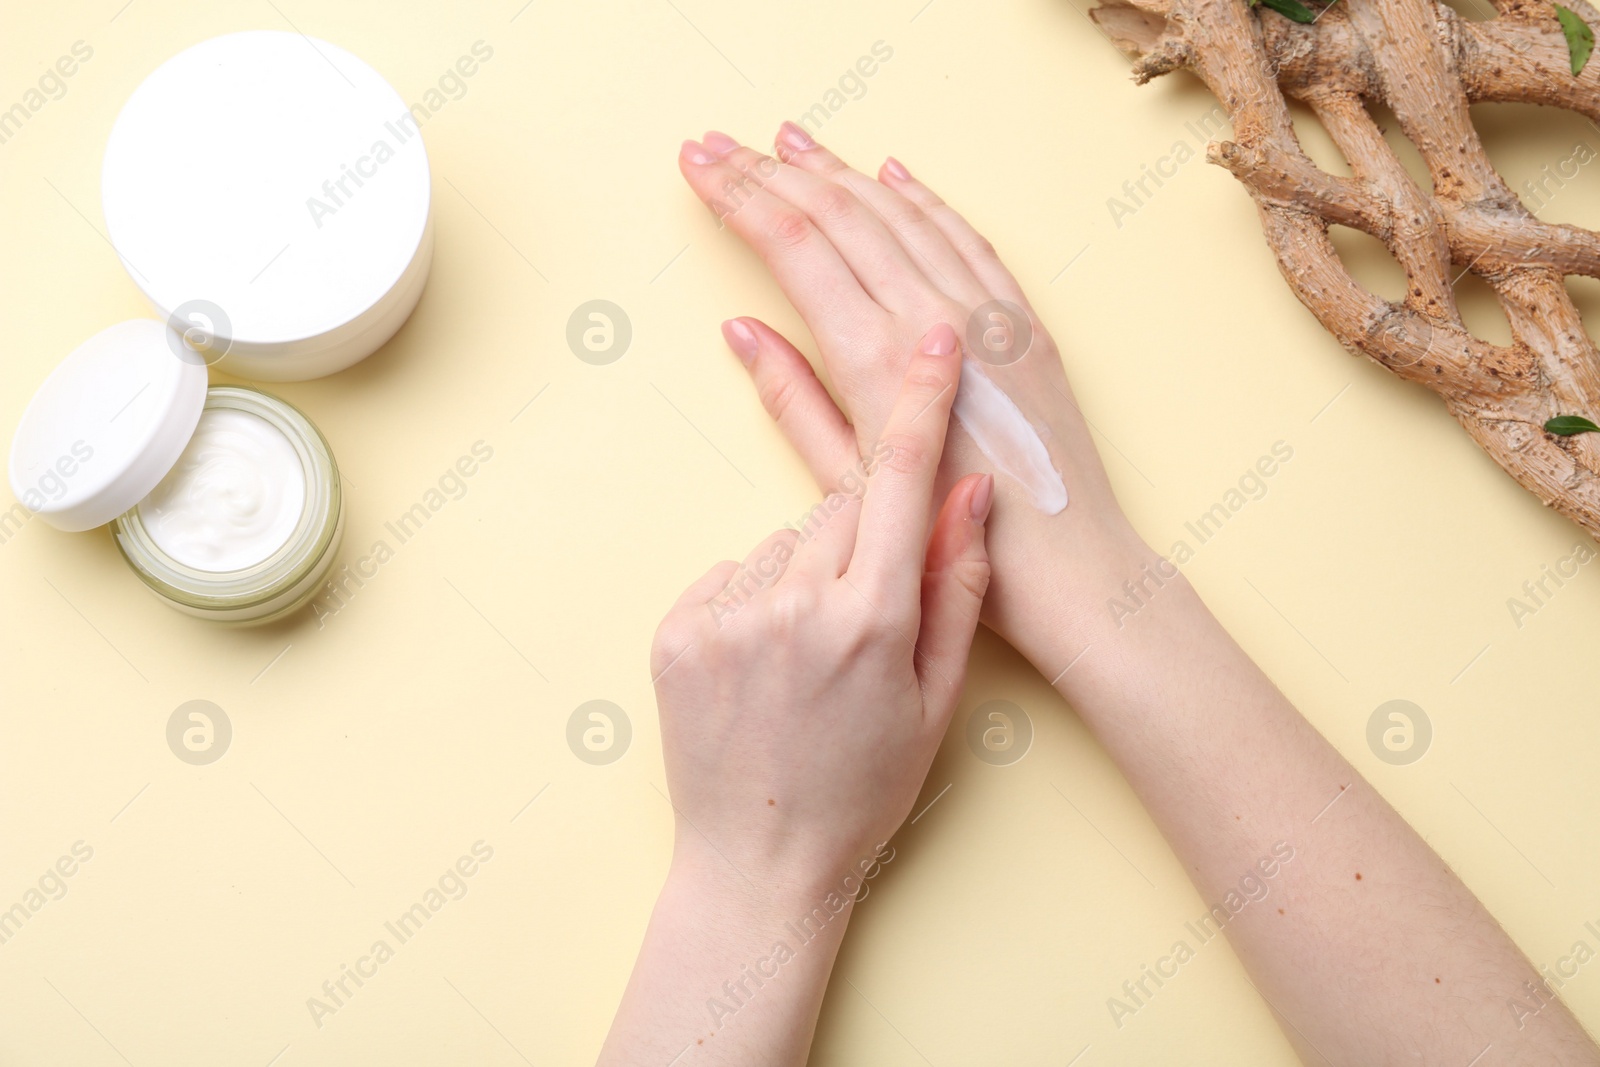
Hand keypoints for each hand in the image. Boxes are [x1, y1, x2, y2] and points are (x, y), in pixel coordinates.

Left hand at [649, 323, 991, 887]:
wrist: (760, 861)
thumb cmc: (862, 788)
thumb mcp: (937, 701)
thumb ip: (957, 587)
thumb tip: (974, 489)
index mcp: (872, 622)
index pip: (903, 481)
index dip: (924, 402)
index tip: (939, 337)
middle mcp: (794, 605)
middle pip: (842, 505)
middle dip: (867, 535)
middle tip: (866, 617)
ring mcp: (725, 616)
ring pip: (786, 539)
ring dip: (807, 572)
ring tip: (807, 660)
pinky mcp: (675, 629)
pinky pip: (732, 572)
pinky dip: (752, 598)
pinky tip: (762, 665)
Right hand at [677, 126, 1151, 661]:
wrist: (1065, 566)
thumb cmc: (946, 542)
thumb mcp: (849, 483)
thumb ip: (793, 400)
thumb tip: (742, 331)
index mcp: (875, 357)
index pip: (792, 245)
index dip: (737, 196)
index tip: (697, 165)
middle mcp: (931, 316)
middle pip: (837, 213)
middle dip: (769, 170)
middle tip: (719, 144)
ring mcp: (984, 310)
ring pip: (897, 212)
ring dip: (837, 169)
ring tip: (790, 140)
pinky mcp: (1023, 320)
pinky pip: (964, 235)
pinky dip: (922, 198)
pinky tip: (891, 172)